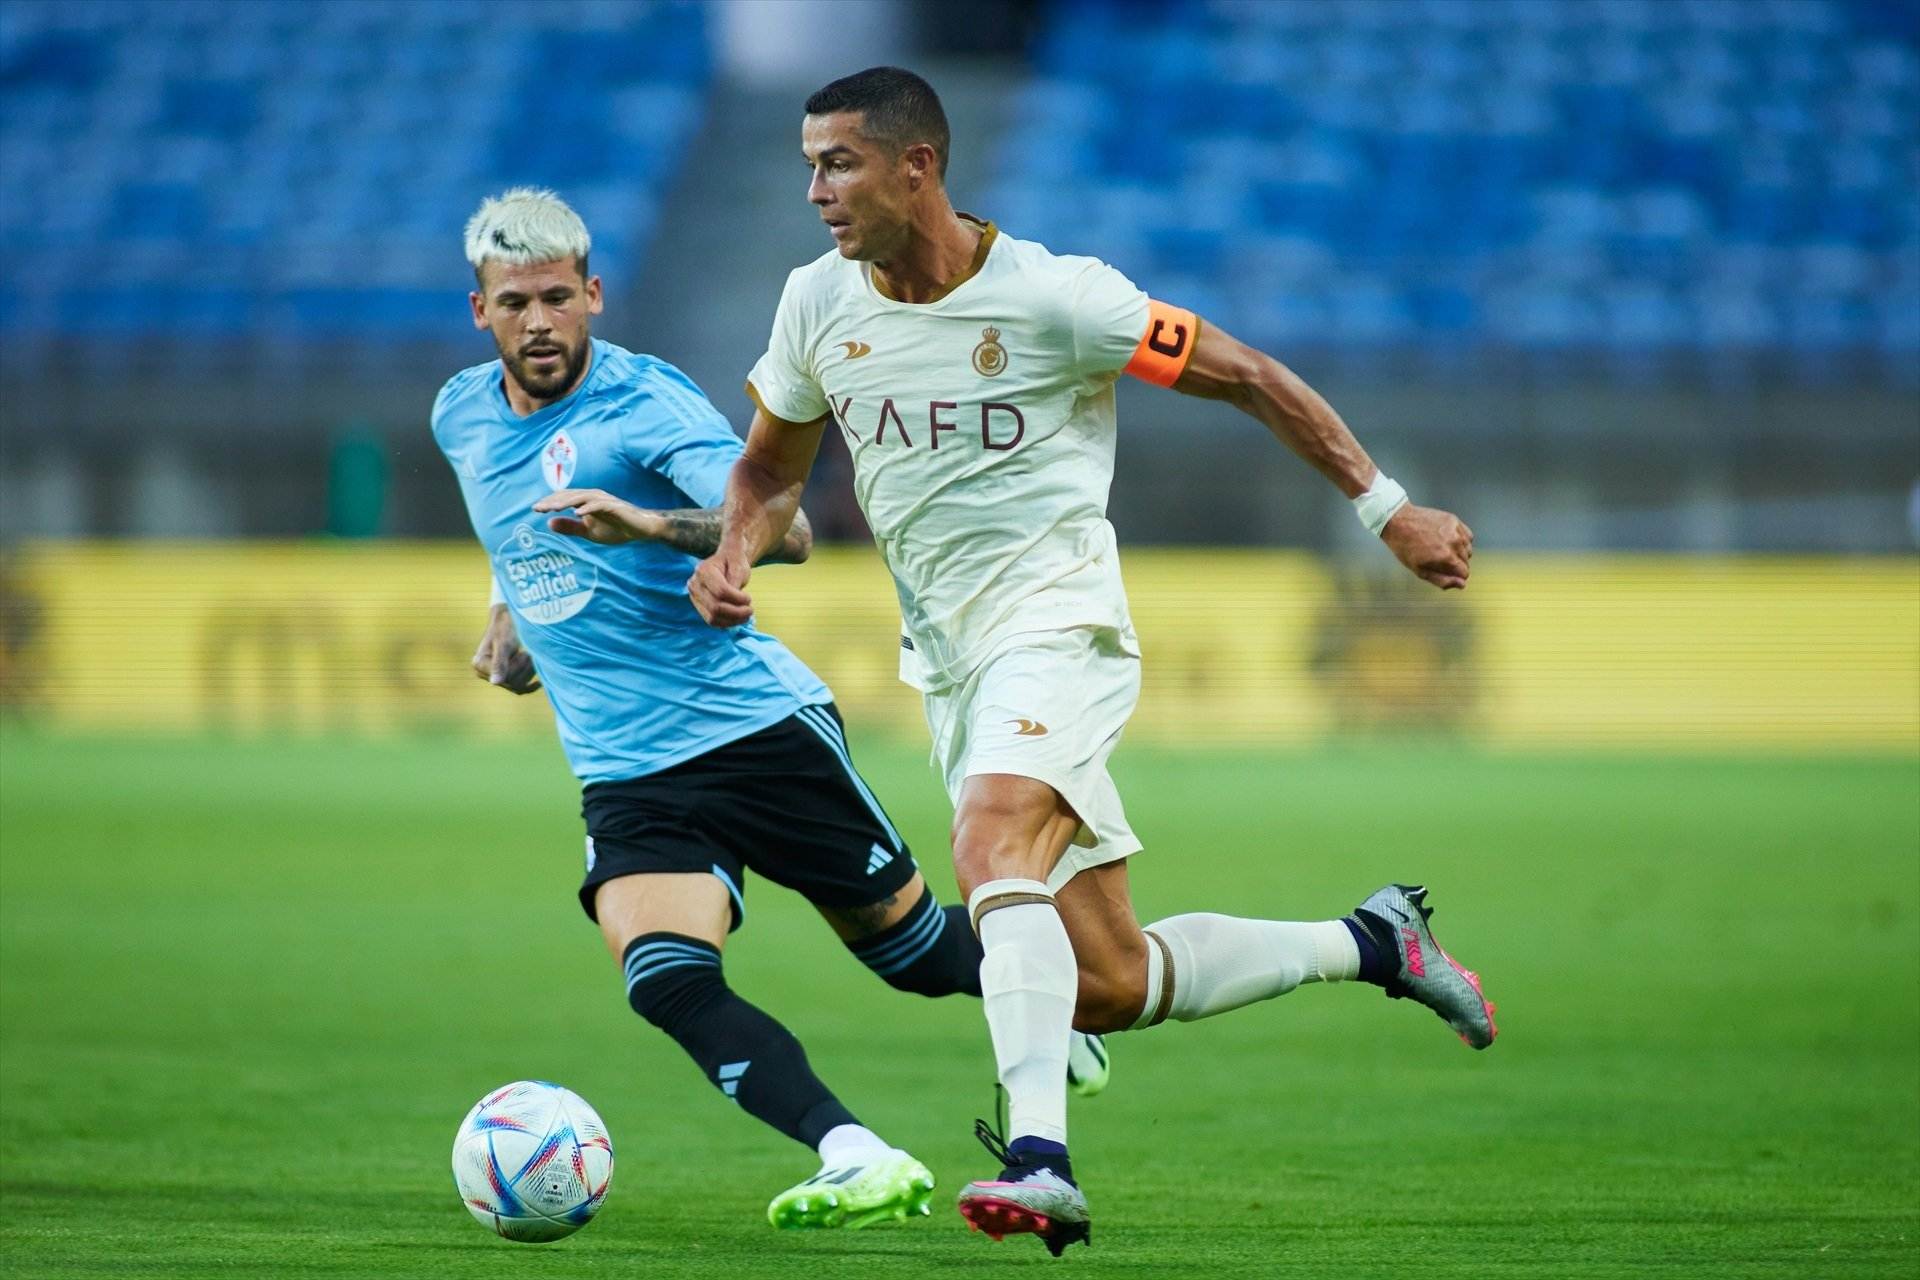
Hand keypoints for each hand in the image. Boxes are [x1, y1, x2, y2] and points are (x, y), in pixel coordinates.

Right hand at [471, 605, 540, 693]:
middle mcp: (486, 673)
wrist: (511, 618)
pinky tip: (540, 681)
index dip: (517, 666)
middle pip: (511, 682)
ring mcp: (498, 676)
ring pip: (519, 686)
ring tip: (531, 654)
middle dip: (524, 667)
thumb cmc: (505, 626)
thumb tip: (495, 683)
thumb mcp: (503, 643)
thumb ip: (499, 663)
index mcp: (479, 664)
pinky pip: (521, 689)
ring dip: (529, 671)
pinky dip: (532, 685)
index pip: (503, 677)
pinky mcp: (509, 677)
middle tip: (528, 651)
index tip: (522, 651)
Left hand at [532, 489, 662, 543]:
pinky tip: (577, 513)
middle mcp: (593, 496)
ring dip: (566, 502)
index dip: (549, 502)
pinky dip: (588, 508)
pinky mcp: (615, 506)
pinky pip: (599, 505)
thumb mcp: (589, 532)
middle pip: (568, 495)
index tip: (535, 509)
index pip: (564, 498)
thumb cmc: (616, 528)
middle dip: (552, 501)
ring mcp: (604, 500)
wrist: (641, 529)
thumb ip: (570, 527)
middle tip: (537, 508)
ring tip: (552, 508)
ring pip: (581, 497)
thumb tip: (549, 523)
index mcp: (585, 501)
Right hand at [687, 549, 753, 627]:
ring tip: (746, 615)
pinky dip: (727, 623)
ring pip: (712, 618)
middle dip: (736, 612)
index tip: (749, 598)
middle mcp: (695, 585)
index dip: (737, 599)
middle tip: (750, 610)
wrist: (725, 562)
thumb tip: (736, 599)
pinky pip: (712, 621)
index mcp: (703, 570)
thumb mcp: (739, 565)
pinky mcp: (699, 607)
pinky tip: (738, 618)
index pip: (721, 591)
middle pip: (715, 607)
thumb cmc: (733, 561)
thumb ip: (736, 580)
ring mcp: (695, 597)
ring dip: (732, 620)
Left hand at [1380, 504, 1472, 589]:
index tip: (1445, 571)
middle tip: (1438, 558)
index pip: (1465, 573)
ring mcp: (1455, 530)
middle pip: (1466, 561)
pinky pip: (1467, 535)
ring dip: (1459, 552)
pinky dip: (1461, 539)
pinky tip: (1447, 539)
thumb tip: (1462, 585)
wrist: (1398, 521)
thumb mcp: (1420, 571)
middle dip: (1456, 564)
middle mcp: (1454, 543)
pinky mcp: (1454, 520)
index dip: (1455, 575)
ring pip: (1468, 548)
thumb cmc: (1405, 548)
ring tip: (1441, 548)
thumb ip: (1442, 580)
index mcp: (1446, 557)